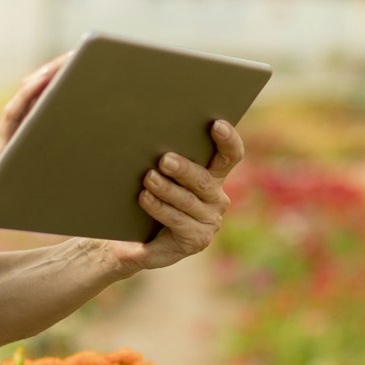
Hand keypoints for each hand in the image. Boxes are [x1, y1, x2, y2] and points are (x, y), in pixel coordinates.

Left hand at [98, 119, 246, 275]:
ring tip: (148, 178)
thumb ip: (165, 158)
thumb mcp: (158, 174)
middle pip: (204, 179)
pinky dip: (160, 208)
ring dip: (167, 188)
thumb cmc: (147, 195)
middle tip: (164, 160)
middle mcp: (217, 197)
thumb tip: (150, 133)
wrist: (133, 237)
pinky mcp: (198, 239)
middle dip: (184, 168)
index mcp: (214, 175)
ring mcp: (209, 220)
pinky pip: (178, 220)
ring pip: (188, 200)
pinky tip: (145, 198)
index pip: (230, 155)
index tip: (216, 124)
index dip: (228, 139)